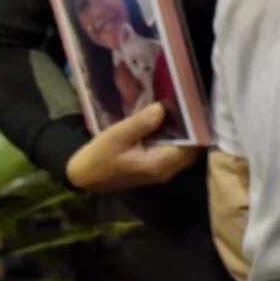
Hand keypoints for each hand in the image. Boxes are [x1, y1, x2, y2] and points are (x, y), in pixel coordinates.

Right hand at [66, 102, 197, 192]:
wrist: (84, 176)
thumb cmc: (99, 157)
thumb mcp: (117, 135)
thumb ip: (142, 123)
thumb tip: (163, 108)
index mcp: (160, 164)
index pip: (192, 146)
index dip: (195, 126)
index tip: (192, 106)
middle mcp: (167, 170)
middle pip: (193, 149)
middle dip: (192, 129)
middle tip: (186, 104)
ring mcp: (162, 171)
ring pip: (185, 151)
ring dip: (185, 133)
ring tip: (178, 110)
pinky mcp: (156, 167)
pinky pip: (174, 152)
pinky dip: (176, 139)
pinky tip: (167, 122)